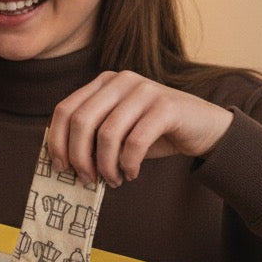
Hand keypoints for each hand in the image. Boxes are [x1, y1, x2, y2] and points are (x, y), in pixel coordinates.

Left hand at [47, 71, 232, 186]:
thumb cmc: (153, 133)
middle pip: (81, 121)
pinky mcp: (166, 106)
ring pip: (108, 134)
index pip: (65, 110)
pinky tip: (132, 173)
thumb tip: (64, 163)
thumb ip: (92, 137)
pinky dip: (129, 164)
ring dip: (107, 165)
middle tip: (87, 179)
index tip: (61, 168)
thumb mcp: (118, 132)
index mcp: (103, 83)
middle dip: (80, 157)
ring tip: (113, 180)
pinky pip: (136, 141)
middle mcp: (120, 80)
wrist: (203, 127)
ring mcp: (144, 90)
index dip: (57, 141)